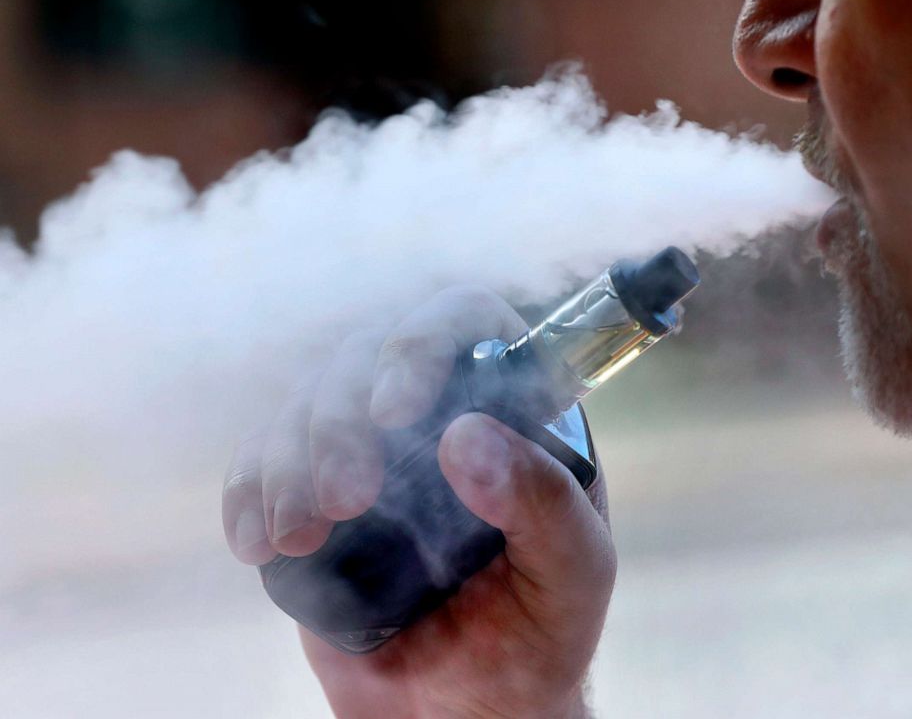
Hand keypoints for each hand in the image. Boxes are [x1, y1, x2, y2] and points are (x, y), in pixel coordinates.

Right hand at [222, 286, 615, 718]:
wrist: (465, 710)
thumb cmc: (536, 637)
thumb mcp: (572, 573)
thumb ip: (543, 503)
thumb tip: (467, 437)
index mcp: (511, 412)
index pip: (464, 323)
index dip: (422, 342)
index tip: (394, 409)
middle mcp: (435, 416)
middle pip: (366, 357)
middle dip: (340, 418)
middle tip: (347, 499)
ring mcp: (369, 454)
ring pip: (306, 404)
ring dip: (287, 458)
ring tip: (299, 536)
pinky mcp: (314, 497)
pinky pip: (263, 463)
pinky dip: (247, 490)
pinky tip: (255, 539)